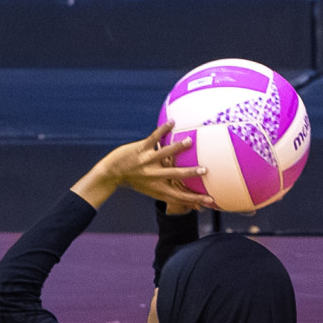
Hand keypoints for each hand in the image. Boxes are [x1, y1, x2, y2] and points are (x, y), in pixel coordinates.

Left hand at [72, 122, 213, 210]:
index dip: (195, 199)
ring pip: (164, 155)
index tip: (211, 200)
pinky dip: (163, 130)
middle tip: (205, 170)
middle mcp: (153, 176)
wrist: (111, 173)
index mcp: (158, 188)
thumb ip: (170, 190)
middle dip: (189, 173)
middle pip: (175, 176)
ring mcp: (146, 162)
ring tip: (190, 141)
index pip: (180, 196)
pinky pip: (153, 138)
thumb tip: (188, 197)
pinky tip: (172, 123)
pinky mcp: (140, 150)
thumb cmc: (136, 181)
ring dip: (177, 148)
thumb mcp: (152, 189)